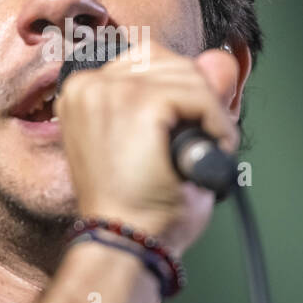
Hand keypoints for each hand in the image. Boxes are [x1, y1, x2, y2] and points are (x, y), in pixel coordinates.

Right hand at [55, 35, 239, 258]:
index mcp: (82, 93)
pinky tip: (212, 150)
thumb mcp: (162, 141)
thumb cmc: (136, 207)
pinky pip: (200, 95)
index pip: (145, 60)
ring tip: (204, 152)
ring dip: (211, 114)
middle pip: (169, 60)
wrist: (126, 243)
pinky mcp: (139, 103)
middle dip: (197, 99)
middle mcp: (89, 85)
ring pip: (188, 75)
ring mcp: (111, 90)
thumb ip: (191, 94)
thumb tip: (220, 59)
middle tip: (199, 144)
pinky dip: (218, 124)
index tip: (183, 127)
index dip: (177, 92)